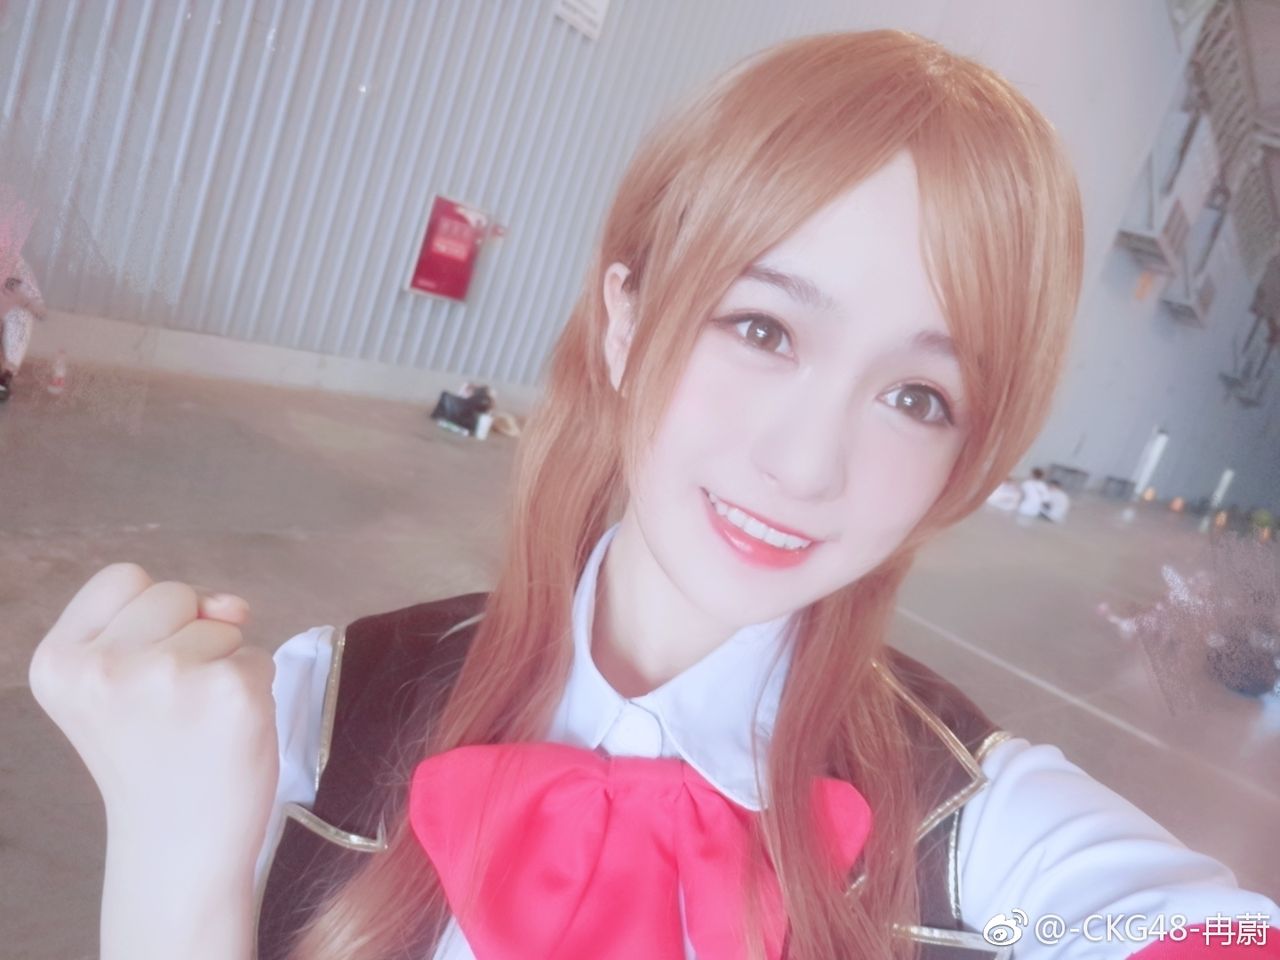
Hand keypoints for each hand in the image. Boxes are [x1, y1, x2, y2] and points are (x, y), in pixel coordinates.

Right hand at [29, 563, 278, 871]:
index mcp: (58, 661)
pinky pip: (257, 656)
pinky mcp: (228, 691)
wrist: (179, 844)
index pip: (124, 577)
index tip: (138, 675)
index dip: (150, 616)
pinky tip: (226, 732)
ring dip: (222, 662)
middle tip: (171, 708)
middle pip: (174, 591)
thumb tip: (234, 606)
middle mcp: (103, 667)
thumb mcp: (126, 679)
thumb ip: (170, 618)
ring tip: (196, 722)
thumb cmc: (157, 753)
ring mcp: (166, 677)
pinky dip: (253, 687)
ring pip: (221, 622)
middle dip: (188, 636)